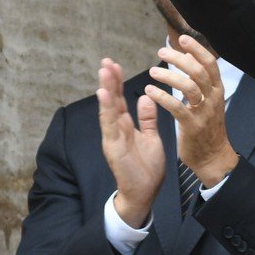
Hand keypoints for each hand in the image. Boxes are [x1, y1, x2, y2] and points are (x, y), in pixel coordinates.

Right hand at [95, 59, 164, 226]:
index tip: (116, 64)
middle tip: (106, 61)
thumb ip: (147, 119)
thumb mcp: (151, 138)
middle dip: (109, 81)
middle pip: (112, 100)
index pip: (121, 99)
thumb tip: (146, 97)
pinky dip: (106, 110)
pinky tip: (103, 95)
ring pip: (108, 109)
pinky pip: (109, 126)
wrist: (144, 193)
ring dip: (106, 90)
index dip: (118, 82)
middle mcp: (116, 129)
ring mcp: (113, 137)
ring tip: (104, 72)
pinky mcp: (113, 147)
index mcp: (126, 126)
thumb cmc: (147, 167)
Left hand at [146, 35, 239, 188]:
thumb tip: (189, 59)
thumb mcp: (209, 102)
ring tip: (152, 72)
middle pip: (198, 72)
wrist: (213, 157)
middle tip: (161, 52)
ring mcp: (204, 113)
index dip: (196, 49)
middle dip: (179, 59)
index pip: (210, 64)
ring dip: (168, 77)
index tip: (181, 38)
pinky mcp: (192, 126)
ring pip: (188, 87)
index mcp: (217, 91)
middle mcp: (213, 99)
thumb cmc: (208, 129)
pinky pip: (176, 107)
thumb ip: (200, 83)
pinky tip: (149, 91)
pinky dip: (161, 97)